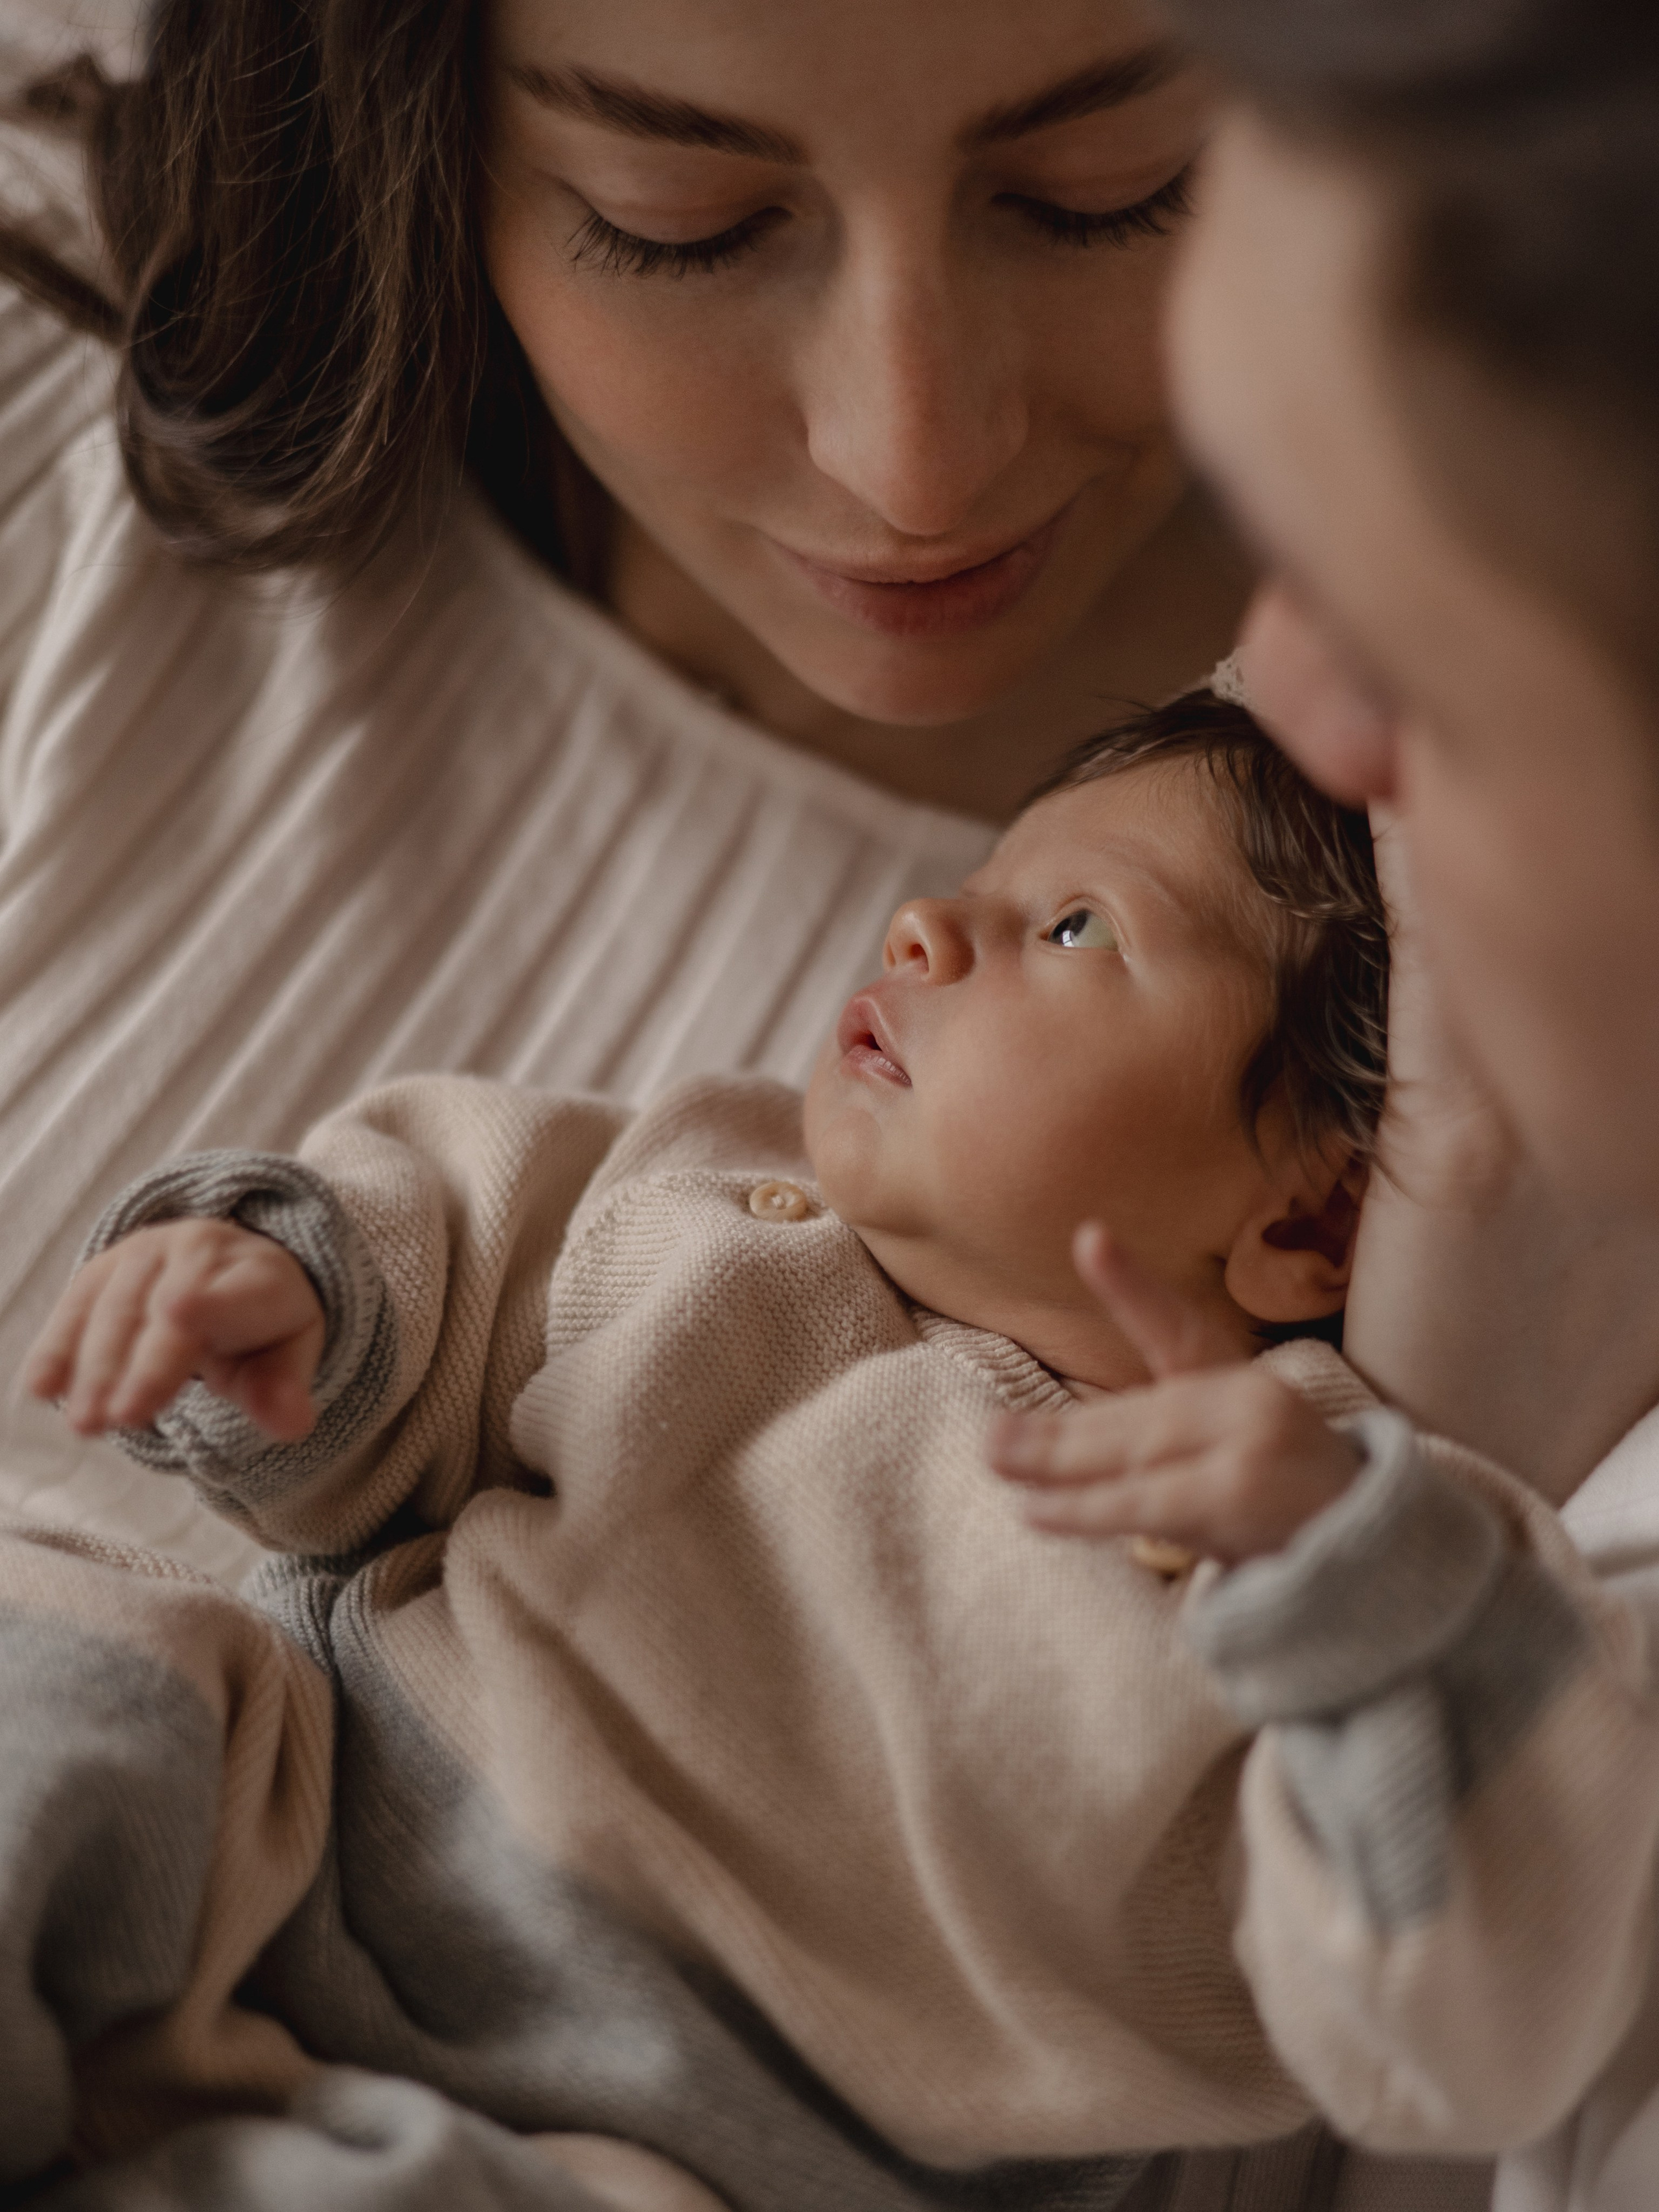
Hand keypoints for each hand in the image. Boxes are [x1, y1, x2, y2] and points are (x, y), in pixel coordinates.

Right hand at [26, 1220, 324, 1441]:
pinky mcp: (103, 1267)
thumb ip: (284, 1389)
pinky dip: (56, 1347)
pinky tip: (41, 1387)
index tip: (180, 1313)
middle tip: (121, 1419)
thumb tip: (292, 1426)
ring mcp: (147, 1252)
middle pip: (165, 1310)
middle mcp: (201, 1251)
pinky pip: (76, 1305)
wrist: (231, 1269)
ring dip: (95, 1368)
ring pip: (116, 1309)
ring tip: (85, 1424)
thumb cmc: (263, 1324)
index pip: (238, 1293)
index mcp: (259, 1275)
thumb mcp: (288, 1354)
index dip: (211, 1301)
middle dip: (142, 1365)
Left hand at [987, 1224, 1359, 1565]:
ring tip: (998, 1459)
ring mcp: (1249, 1449)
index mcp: (1240, 1385)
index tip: (1090, 1240)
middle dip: (1056, 1430)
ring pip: (1133, 1454)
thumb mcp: (1223, 1451)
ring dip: (1057, 1462)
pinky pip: (1145, 1504)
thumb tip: (1071, 1427)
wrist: (1369, 1557)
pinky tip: (1038, 1510)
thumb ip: (1153, 1428)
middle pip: (1136, 1415)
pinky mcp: (1241, 1497)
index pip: (1180, 1329)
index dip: (1134, 1287)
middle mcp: (1251, 1403)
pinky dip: (1086, 1508)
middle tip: (990, 1438)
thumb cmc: (1277, 1501)